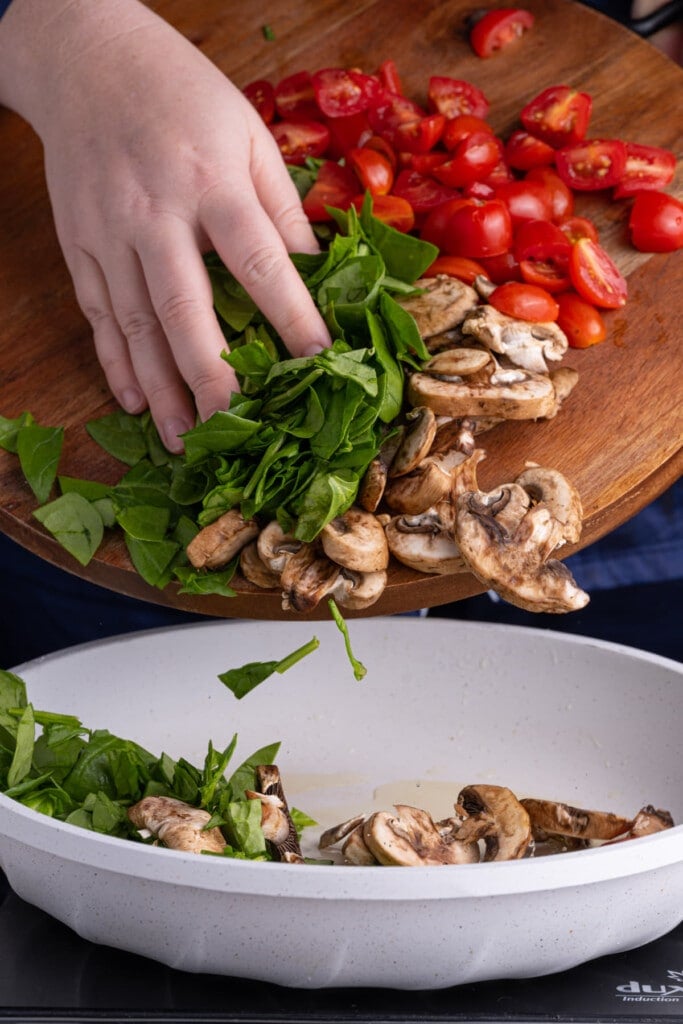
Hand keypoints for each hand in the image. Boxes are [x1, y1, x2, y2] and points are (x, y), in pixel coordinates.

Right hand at [0, 0, 330, 450]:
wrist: (87, 56)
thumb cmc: (183, 94)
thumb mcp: (248, 133)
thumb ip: (282, 207)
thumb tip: (316, 276)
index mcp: (211, 180)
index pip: (258, 261)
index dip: (292, 316)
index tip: (320, 362)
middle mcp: (155, 212)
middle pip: (184, 309)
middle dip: (213, 376)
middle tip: (238, 428)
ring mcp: (108, 232)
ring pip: (134, 325)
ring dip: (161, 388)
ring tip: (186, 440)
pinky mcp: (77, 243)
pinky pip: (96, 314)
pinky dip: (114, 362)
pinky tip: (136, 403)